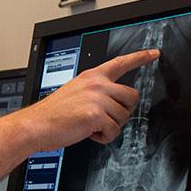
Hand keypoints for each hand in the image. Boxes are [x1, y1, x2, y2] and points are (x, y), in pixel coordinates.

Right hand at [17, 49, 158, 150]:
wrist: (36, 125)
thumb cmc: (51, 114)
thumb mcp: (73, 93)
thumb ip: (94, 92)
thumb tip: (112, 104)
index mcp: (90, 77)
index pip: (120, 63)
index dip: (140, 58)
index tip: (154, 54)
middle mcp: (96, 84)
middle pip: (132, 96)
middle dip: (123, 111)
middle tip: (104, 118)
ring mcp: (97, 98)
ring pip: (124, 117)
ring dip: (110, 127)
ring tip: (90, 126)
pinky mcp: (97, 114)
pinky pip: (114, 131)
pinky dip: (103, 137)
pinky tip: (88, 133)